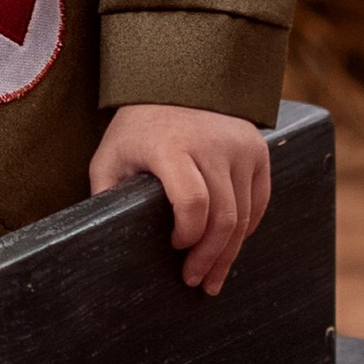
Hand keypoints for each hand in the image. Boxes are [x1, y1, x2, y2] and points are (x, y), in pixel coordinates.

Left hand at [90, 102, 271, 295]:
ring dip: (229, 253)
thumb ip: (106, 194)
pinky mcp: (258, 149)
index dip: (187, 235)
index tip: (173, 248)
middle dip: (209, 258)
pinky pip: (258, 201)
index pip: (192, 202)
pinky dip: (246, 228)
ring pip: (243, 215)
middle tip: (196, 281)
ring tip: (213, 276)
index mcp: (171, 146)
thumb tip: (105, 238)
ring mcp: (240, 146)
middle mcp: (212, 144)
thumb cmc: (137, 128)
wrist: (175, 82)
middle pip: (222, 217)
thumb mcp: (111, 156)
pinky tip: (230, 246)